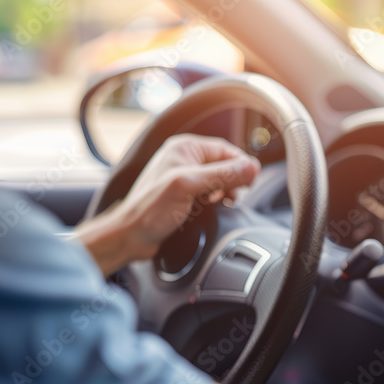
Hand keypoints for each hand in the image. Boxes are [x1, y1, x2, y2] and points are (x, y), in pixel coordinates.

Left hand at [76, 134, 260, 274]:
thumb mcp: (190, 186)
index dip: (241, 164)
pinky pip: (212, 190)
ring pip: (220, 179)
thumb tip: (252, 167)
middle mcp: (185, 159)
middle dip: (234, 179)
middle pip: (225, 164)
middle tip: (237, 193)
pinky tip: (217, 205)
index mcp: (184, 148)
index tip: (252, 179)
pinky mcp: (186, 193)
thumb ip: (222, 174)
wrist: (131, 236)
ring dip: (227, 190)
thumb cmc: (150, 209)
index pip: (225, 149)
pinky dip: (219, 198)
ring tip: (225, 201)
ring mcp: (185, 176)